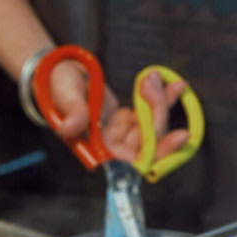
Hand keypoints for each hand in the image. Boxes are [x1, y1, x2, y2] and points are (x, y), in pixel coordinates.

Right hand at [45, 62, 190, 165]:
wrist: (57, 75)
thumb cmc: (57, 87)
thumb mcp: (64, 96)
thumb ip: (72, 112)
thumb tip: (69, 128)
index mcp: (95, 148)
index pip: (131, 161)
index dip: (157, 153)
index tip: (180, 137)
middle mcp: (110, 146)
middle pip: (149, 145)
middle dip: (160, 118)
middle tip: (156, 89)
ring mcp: (120, 134)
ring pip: (153, 128)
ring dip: (161, 104)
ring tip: (154, 78)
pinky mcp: (126, 121)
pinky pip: (151, 115)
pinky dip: (164, 99)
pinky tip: (174, 85)